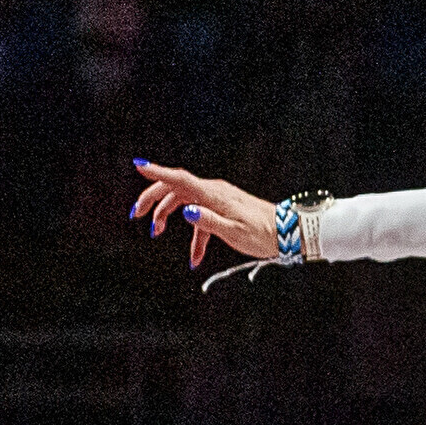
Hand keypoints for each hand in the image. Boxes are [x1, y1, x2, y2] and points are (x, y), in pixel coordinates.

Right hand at [130, 161, 280, 272]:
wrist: (289, 232)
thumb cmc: (264, 234)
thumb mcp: (235, 232)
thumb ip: (208, 222)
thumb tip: (187, 212)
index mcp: (213, 195)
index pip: (180, 179)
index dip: (157, 172)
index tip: (137, 166)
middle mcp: (213, 191)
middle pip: (175, 187)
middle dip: (152, 198)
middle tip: (137, 214)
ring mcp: (218, 198)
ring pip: (184, 201)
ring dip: (167, 215)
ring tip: (156, 233)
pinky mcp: (223, 208)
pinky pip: (201, 216)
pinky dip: (195, 235)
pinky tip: (194, 258)